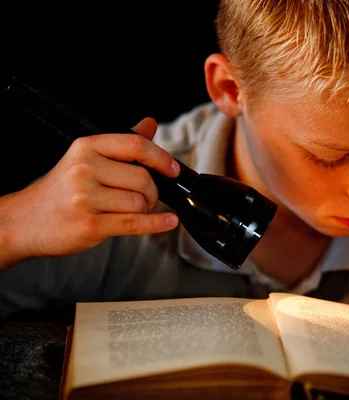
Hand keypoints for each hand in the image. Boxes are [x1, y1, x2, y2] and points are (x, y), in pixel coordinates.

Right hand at [10, 117, 179, 258]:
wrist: (24, 221)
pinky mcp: (88, 225)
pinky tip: (168, 222)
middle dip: (152, 192)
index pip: (135, 145)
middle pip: (143, 178)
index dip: (161, 157)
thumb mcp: (86, 159)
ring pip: (139, 202)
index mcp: (86, 148)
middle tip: (144, 199)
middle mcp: (84, 169)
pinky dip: (156, 224)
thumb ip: (121, 144)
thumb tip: (150, 123)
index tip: (172, 169)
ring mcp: (84, 198)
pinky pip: (134, 223)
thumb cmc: (61, 191)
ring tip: (132, 211)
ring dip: (146, 210)